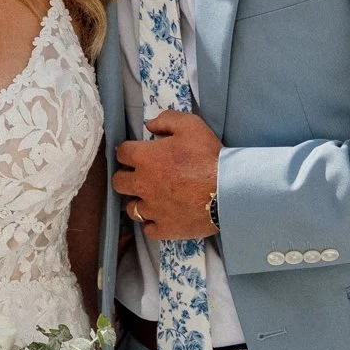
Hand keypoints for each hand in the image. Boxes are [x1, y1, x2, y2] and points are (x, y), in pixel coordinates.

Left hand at [113, 111, 220, 240]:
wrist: (230, 190)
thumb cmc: (209, 156)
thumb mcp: (191, 125)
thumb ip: (166, 120)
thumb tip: (149, 125)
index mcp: (145, 158)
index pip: (122, 153)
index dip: (128, 152)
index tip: (136, 153)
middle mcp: (142, 184)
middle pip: (119, 182)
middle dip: (127, 176)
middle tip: (141, 175)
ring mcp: (152, 209)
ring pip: (131, 208)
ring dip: (139, 202)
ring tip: (152, 198)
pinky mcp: (164, 228)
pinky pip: (148, 229)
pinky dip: (153, 222)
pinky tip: (163, 216)